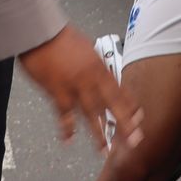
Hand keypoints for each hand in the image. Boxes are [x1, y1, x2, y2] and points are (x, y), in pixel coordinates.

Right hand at [19, 25, 143, 151]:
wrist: (41, 31)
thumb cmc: (61, 37)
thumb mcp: (87, 48)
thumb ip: (95, 66)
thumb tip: (101, 77)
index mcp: (100, 66)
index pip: (120, 90)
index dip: (130, 106)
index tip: (138, 119)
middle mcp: (91, 77)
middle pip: (112, 104)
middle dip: (124, 123)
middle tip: (133, 139)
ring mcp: (74, 86)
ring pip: (91, 113)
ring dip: (98, 132)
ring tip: (104, 149)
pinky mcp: (57, 91)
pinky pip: (64, 114)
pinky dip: (66, 128)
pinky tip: (68, 140)